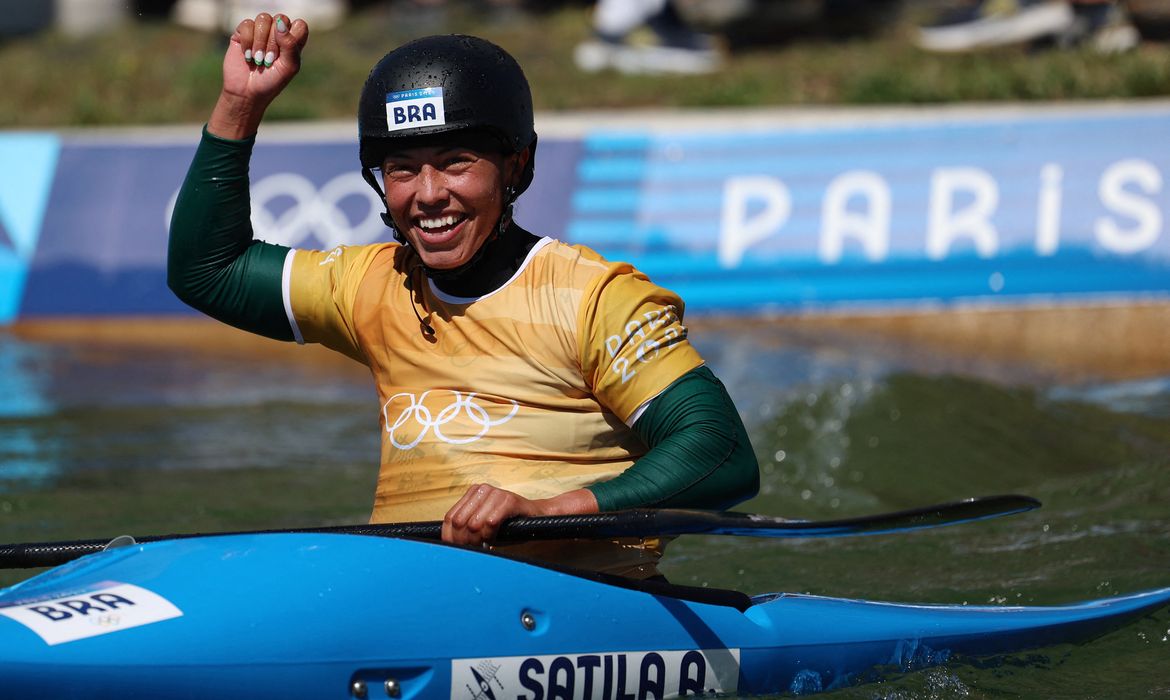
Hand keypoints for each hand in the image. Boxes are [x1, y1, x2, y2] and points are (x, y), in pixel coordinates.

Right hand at [208, 12, 309, 138]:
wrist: (247, 92)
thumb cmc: (271, 82)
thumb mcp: (288, 67)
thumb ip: (290, 45)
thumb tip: (280, 24)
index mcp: (292, 41)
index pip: (299, 25)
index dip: (293, 34)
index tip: (285, 50)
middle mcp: (277, 33)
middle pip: (280, 19)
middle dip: (274, 42)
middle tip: (269, 60)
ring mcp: (259, 31)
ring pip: (263, 18)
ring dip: (260, 41)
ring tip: (258, 59)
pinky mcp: (243, 33)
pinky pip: (247, 24)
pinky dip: (247, 41)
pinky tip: (247, 55)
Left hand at [442, 485, 598, 546]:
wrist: (538, 517)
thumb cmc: (508, 525)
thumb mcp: (482, 525)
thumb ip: (466, 529)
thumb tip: (448, 543)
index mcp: (472, 493)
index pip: (450, 517)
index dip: (449, 537)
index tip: (455, 549)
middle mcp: (482, 489)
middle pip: (460, 522)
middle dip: (464, 541)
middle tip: (473, 549)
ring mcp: (496, 493)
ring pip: (474, 523)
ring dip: (478, 540)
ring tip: (485, 544)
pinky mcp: (509, 500)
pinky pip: (491, 522)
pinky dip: (490, 535)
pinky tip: (494, 538)